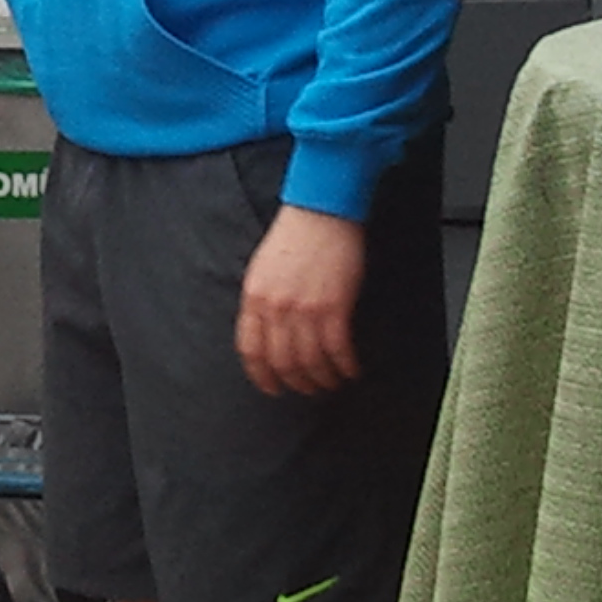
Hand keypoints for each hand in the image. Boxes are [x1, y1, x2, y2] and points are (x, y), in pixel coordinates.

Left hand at [234, 205, 365, 396]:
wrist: (320, 211)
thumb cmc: (293, 237)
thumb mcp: (261, 270)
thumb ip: (260, 302)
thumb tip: (265, 335)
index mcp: (253, 298)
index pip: (250, 350)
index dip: (262, 376)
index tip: (273, 389)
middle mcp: (275, 307)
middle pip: (282, 361)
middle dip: (296, 383)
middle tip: (309, 389)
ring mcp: (304, 308)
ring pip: (310, 361)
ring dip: (322, 378)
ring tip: (331, 382)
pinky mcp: (333, 306)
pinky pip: (337, 349)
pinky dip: (344, 365)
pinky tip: (350, 370)